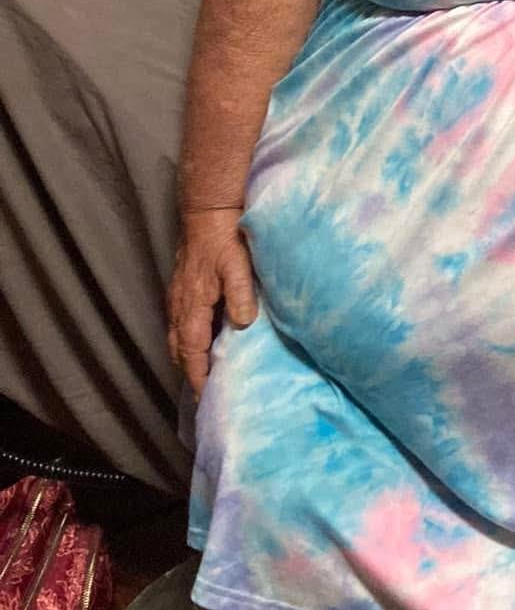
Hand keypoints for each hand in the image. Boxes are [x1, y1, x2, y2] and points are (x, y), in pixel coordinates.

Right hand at [167, 208, 258, 396]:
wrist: (207, 211)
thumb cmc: (224, 238)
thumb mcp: (237, 266)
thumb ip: (240, 296)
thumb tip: (242, 325)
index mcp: (192, 307)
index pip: (192, 353)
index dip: (198, 376)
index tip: (205, 398)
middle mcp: (179, 307)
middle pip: (179, 350)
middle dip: (190, 373)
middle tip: (205, 393)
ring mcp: (177, 297)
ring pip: (176, 338)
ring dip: (187, 358)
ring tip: (203, 374)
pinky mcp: (181, 289)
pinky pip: (179, 324)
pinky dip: (186, 341)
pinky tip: (200, 341)